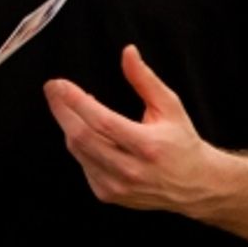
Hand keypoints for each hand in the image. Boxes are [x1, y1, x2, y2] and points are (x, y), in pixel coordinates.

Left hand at [43, 44, 215, 212]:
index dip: (76, 101)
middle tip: (52, 88)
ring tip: (69, 104)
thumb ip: (145, 79)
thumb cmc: (182, 141)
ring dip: (69, 124)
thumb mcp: (169, 106)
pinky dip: (79, 144)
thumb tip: (127, 52)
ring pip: (78, 150)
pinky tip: (86, 129)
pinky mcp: (109, 195)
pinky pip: (83, 164)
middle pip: (82, 137)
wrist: (195, 184)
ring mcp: (118, 186)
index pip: (102, 122)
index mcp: (148, 146)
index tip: (59, 84)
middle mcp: (131, 170)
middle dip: (61, 109)